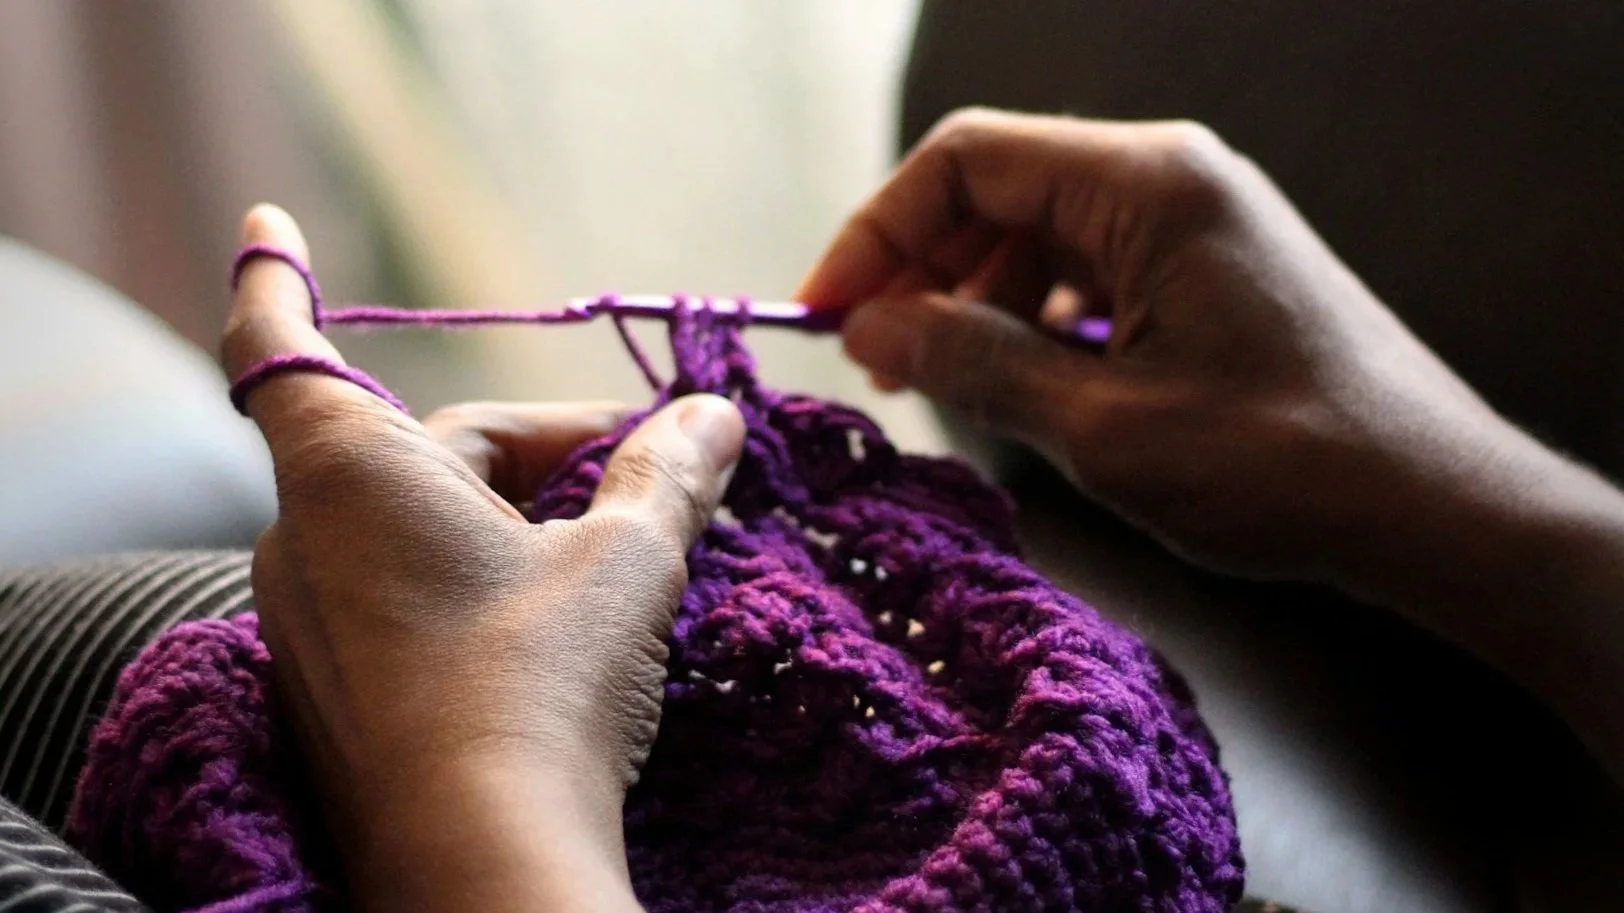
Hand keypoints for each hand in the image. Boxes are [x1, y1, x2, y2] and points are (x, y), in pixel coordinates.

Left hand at [222, 205, 743, 911]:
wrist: (483, 857)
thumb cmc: (540, 684)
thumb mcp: (625, 562)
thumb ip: (667, 475)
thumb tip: (714, 414)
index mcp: (353, 475)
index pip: (284, 346)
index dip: (276, 278)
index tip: (267, 222)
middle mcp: (308, 541)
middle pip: (431, 450)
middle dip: (545, 452)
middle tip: (652, 474)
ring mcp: (315, 625)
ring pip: (426, 529)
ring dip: (523, 519)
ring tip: (626, 554)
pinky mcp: (341, 691)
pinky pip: (410, 596)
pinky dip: (484, 581)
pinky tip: (567, 623)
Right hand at [801, 108, 1526, 577]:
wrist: (1432, 506)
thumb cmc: (1283, 464)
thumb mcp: (1102, 425)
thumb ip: (973, 364)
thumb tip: (867, 330)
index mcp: (1147, 184)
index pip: (967, 159)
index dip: (877, 231)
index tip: (826, 313)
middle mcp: (1171, 178)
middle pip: (998, 189)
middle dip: (922, 270)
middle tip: (875, 364)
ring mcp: (1194, 220)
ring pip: (1038, 232)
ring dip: (975, 301)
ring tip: (941, 387)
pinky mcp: (1207, 268)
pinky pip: (1090, 269)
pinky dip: (1036, 319)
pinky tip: (1024, 385)